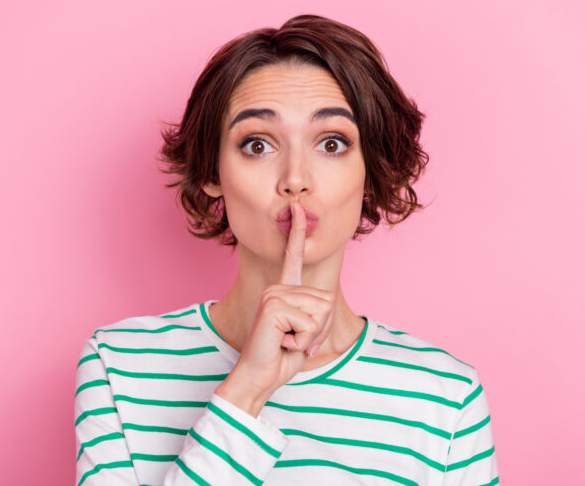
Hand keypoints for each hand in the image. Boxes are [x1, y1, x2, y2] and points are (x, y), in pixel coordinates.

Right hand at [214, 200, 334, 415]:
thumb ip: (316, 315)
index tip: (297, 207)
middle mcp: (277, 287)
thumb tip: (325, 302)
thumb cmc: (281, 358)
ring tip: (288, 342)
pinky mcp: (273, 307)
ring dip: (310, 336)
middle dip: (319, 329)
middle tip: (295, 340)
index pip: (292, 256)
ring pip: (320, 312)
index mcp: (284, 290)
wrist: (258, 378)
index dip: (297, 231)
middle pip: (326, 301)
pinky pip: (309, 324)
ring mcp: (273, 295)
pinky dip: (302, 342)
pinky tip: (283, 344)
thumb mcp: (306, 334)